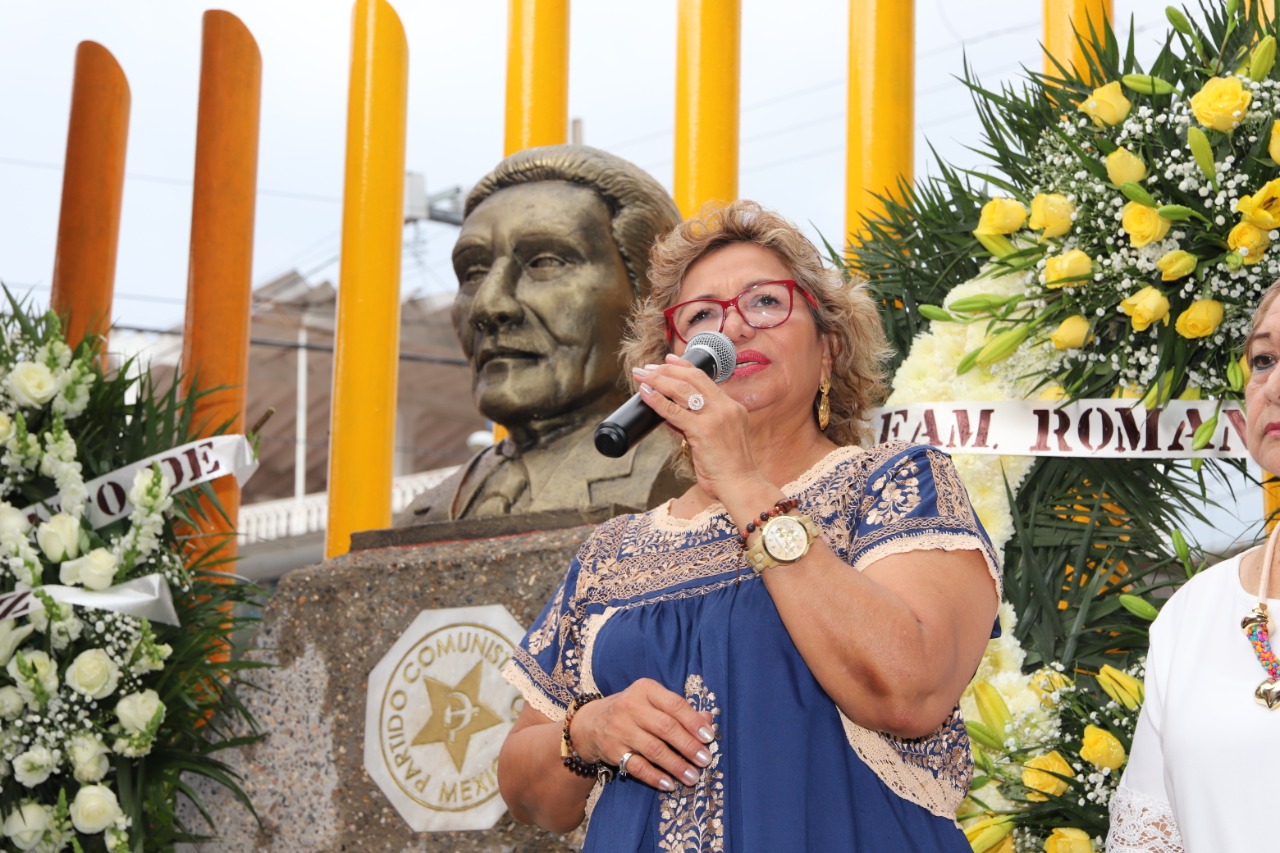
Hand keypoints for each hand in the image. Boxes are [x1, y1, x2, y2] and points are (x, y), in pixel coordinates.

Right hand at [571, 678, 714, 791]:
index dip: (694, 722)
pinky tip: (669, 784)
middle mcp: (631, 706)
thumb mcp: (653, 701)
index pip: (675, 705)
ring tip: (692, 777)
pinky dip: (655, 777)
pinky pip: (637, 766)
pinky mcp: (613, 750)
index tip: (709, 738)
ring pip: (654, 749)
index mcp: (646, 690)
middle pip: (666, 728)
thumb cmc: (633, 710)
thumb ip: (680, 710)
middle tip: (705, 760)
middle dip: (689, 746)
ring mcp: (620, 729)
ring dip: (676, 765)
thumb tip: (708, 720)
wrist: (592, 722)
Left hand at [634, 356, 761, 504]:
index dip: (684, 367)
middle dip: (667, 370)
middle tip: (648, 368)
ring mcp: (716, 417)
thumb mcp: (715, 440)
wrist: (741, 485)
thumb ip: (695, 425)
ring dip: (658, 380)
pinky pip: (673, 411)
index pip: (705, 379)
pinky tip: (645, 394)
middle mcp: (726, 407)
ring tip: (642, 376)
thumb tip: (669, 415)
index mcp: (732, 408)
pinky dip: (656, 400)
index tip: (669, 360)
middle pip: (693, 378)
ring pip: (682, 390)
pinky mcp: (703, 430)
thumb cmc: (728, 469)